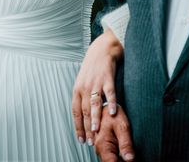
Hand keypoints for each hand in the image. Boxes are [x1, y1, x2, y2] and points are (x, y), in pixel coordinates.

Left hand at [72, 29, 122, 145]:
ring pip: (95, 103)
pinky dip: (111, 102)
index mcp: (77, 88)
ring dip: (95, 118)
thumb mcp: (84, 80)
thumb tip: (85, 114)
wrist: (103, 47)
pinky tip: (113, 112)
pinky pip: (109, 92)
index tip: (80, 139)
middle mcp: (85, 86)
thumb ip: (83, 95)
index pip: (75, 110)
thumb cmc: (94, 65)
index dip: (77, 126)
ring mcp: (96, 81)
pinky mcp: (108, 77)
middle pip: (84, 110)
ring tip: (96, 131)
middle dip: (86, 127)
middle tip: (90, 141)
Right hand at [94, 105, 134, 161]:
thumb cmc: (113, 114)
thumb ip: (126, 144)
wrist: (105, 106)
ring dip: (119, 159)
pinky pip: (109, 156)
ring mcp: (99, 148)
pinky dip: (117, 156)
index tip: (131, 160)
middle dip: (121, 161)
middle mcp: (99, 149)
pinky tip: (124, 152)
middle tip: (130, 155)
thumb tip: (130, 159)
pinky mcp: (102, 147)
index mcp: (103, 145)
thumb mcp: (122, 127)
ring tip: (128, 152)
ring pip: (110, 160)